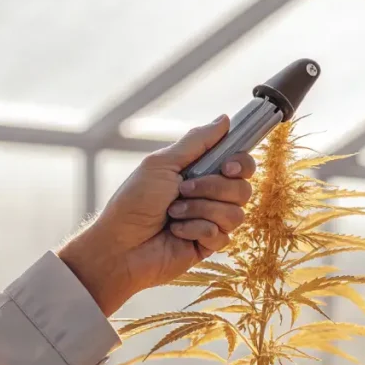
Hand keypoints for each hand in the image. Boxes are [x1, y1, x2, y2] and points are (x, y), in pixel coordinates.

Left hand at [57, 115, 255, 315]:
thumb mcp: (162, 164)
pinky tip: (176, 232)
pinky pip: (222, 235)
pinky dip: (195, 230)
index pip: (241, 165)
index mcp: (201, 172)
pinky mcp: (208, 245)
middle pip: (244, 188)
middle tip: (183, 190)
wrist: (120, 244)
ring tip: (174, 213)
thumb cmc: (134, 201)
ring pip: (236, 213)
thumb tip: (224, 119)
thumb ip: (196, 142)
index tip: (227, 167)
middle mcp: (211, 196)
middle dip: (213, 188)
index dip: (241, 164)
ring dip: (200, 210)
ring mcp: (211, 221)